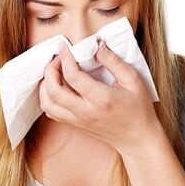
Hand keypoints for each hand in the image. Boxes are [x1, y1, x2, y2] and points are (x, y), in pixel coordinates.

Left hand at [39, 41, 161, 155]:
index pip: (73, 76)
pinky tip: (56, 87)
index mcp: (101, 99)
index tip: (64, 47)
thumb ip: (114, 62)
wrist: (137, 139)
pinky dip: (47, 97)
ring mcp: (78, 120)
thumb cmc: (138, 110)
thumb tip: (98, 47)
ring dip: (45, 85)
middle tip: (57, 58)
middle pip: (53, 90)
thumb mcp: (134, 81)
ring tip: (54, 72)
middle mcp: (85, 111)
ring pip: (47, 103)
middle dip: (50, 70)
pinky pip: (52, 112)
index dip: (65, 58)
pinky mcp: (75, 125)